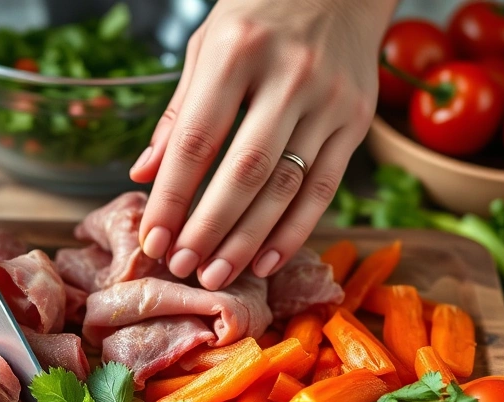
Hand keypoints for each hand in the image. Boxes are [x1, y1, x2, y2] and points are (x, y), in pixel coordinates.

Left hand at [131, 0, 394, 289]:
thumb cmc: (259, 14)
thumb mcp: (207, 46)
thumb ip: (177, 113)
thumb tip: (144, 174)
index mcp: (237, 52)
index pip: (196, 140)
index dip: (172, 197)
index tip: (153, 239)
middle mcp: (289, 75)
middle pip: (244, 171)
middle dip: (208, 228)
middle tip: (182, 266)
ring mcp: (330, 99)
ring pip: (286, 186)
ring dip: (248, 239)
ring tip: (217, 273)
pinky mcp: (359, 119)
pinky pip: (325, 186)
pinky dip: (296, 229)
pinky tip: (267, 259)